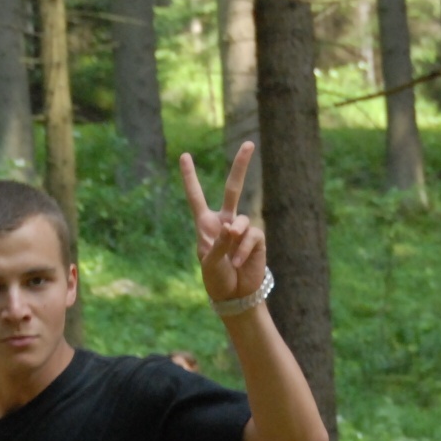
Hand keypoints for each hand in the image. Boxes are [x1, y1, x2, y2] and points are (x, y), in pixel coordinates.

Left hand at [179, 143, 265, 305]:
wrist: (235, 296)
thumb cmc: (217, 280)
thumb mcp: (210, 262)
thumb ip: (219, 243)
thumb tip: (233, 226)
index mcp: (206, 225)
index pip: (196, 196)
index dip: (190, 177)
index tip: (184, 155)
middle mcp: (225, 222)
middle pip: (233, 188)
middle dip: (241, 166)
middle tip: (249, 144)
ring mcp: (242, 229)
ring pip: (242, 219)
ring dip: (235, 238)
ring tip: (233, 258)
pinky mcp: (256, 239)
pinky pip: (251, 236)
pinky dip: (244, 250)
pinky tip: (240, 262)